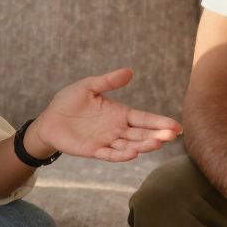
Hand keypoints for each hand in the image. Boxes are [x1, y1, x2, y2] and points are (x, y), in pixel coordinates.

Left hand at [29, 68, 182, 162]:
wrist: (49, 119)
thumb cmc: (69, 102)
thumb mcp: (89, 86)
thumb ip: (108, 81)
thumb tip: (130, 71)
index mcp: (120, 113)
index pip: (144, 119)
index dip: (160, 122)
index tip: (176, 126)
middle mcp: (117, 129)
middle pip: (142, 134)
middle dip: (157, 135)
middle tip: (172, 135)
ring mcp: (107, 141)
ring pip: (130, 145)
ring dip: (144, 145)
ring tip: (157, 143)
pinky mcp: (94, 150)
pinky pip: (111, 154)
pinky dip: (122, 155)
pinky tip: (134, 153)